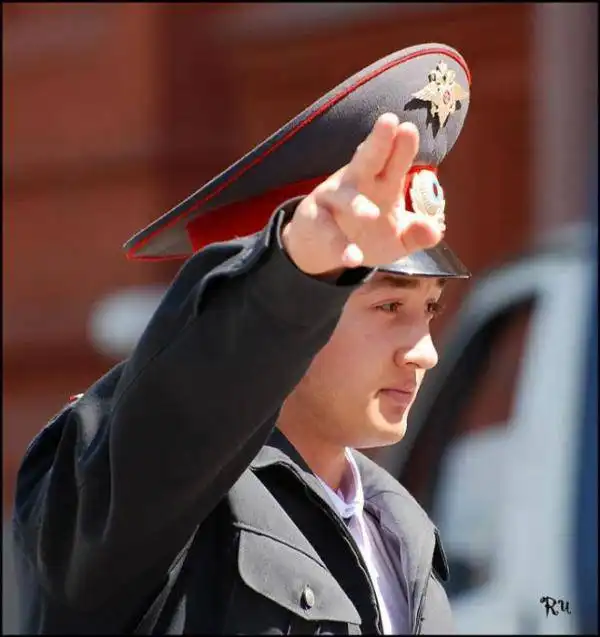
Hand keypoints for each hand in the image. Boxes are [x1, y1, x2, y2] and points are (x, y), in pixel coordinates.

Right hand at [281, 113, 444, 276]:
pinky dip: (340, 246)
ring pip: (345, 198)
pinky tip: (353, 259)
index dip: (402, 146)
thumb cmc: (364, 235)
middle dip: (378, 143)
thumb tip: (435, 231)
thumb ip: (416, 235)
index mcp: (381, 182)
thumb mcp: (396, 239)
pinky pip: (327, 233)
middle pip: (368, 160)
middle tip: (389, 122)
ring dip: (357, 206)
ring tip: (372, 215)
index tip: (408, 129)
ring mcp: (333, 201)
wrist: (320, 249)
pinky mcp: (315, 222)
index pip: (394, 161)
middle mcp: (357, 184)